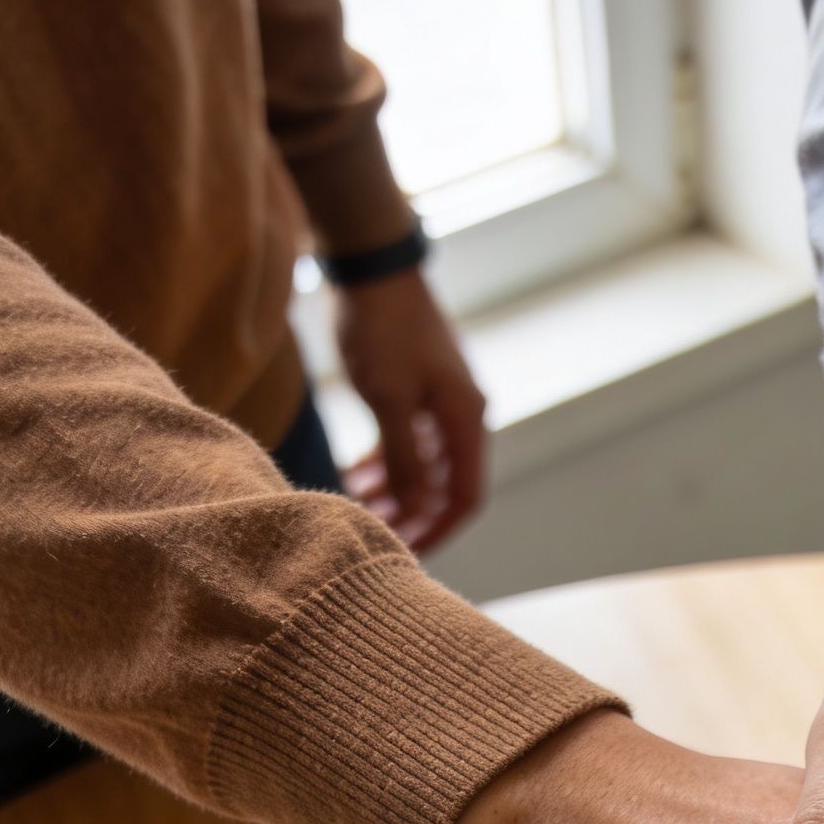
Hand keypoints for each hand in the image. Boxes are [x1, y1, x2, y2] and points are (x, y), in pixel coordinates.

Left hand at [333, 269, 488, 551]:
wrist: (374, 269)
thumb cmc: (382, 329)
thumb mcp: (389, 398)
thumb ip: (405, 457)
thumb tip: (417, 509)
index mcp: (466, 419)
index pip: (464, 496)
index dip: (438, 530)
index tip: (405, 554)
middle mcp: (462, 415)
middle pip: (444, 485)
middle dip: (411, 515)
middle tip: (371, 535)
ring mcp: (440, 402)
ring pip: (424, 465)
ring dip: (395, 491)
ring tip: (357, 506)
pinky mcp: (418, 391)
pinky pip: (409, 442)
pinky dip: (388, 463)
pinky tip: (356, 475)